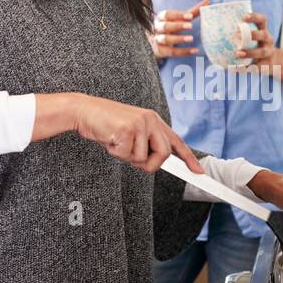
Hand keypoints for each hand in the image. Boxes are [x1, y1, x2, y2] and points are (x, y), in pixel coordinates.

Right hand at [72, 95, 203, 173]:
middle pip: (163, 154)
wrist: (84, 110)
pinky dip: (115, 152)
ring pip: (142, 158)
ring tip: (115, 142)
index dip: (189, 157)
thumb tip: (153, 163)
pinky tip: (109, 139)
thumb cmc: (105, 124)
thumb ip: (145, 144)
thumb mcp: (131, 132)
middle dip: (149, 163)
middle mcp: (150, 119)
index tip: (198, 171)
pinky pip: (126, 155)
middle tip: (131, 157)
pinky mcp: (127, 129)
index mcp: (154, 120)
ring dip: (126, 157)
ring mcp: (139, 123)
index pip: (176, 141)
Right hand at [151, 0, 207, 58]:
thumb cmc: (170, 27)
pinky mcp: (161, 51)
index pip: (167, 14)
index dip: (178, 15)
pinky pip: (172, 52)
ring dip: (179, 39)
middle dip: (177, 26)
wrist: (155, 43)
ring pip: (166, 39)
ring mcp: (158, 40)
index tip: (190, 16)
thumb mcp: (179, 19)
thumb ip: (192, 12)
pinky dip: (183, 51)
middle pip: (165, 26)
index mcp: (161, 18)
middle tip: (190, 26)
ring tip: (191, 38)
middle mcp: (157, 28)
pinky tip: (194, 50)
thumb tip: (207, 2)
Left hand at [235, 11, 277, 66]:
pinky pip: (257, 67)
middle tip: (236, 35)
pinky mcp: (267, 65)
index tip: (243, 17)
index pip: (262, 20)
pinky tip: (234, 69)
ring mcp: (269, 53)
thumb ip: (239, 32)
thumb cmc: (255, 45)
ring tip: (237, 53)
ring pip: (261, 52)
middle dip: (252, 35)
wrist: (272, 62)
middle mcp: (268, 40)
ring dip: (249, 53)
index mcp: (263, 30)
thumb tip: (215, 24)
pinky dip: (246, 68)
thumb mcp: (253, 37)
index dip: (254, 17)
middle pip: (264, 35)